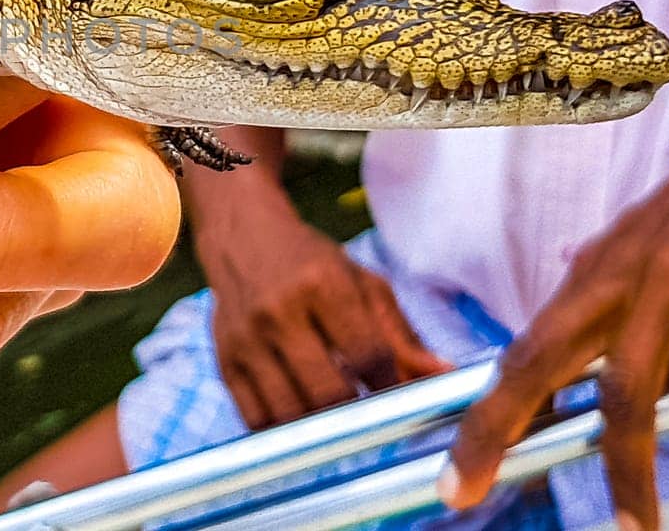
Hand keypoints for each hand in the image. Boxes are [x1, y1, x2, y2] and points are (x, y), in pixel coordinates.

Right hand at [196, 161, 444, 426]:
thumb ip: (401, 334)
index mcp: (322, 284)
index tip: (402, 401)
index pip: (368, 356)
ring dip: (321, 430)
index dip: (392, 388)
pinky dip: (284, 432)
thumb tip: (444, 377)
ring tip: (337, 419)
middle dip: (358, 416)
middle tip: (370, 417)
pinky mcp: (224, 360)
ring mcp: (246, 339)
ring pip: (291, 414)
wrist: (241, 236)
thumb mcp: (361, 283)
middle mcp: (279, 311)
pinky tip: (302, 419)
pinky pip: (256, 419)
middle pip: (329, 393)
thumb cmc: (311, 262)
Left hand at [444, 80, 668, 530]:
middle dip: (494, 431)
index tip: (457, 476)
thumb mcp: (652, 255)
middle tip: (469, 491)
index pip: (521, 355)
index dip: (482, 417)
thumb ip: (616, 304)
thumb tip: (582, 352)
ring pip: (624, 386)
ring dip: (628, 464)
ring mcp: (664, 277)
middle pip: (535, 363)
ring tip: (639, 523)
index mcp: (591, 277)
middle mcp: (611, 277)